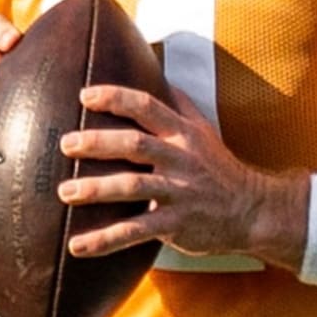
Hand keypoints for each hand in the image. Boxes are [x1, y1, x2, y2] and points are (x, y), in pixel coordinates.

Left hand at [57, 85, 307, 270]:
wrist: (252, 210)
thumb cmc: (219, 167)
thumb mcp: (204, 130)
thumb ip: (179, 103)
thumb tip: (157, 70)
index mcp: (183, 133)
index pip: (147, 107)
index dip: (116, 98)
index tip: (85, 95)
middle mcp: (180, 159)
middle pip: (135, 145)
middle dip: (98, 143)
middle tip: (66, 143)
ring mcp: (178, 192)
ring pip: (133, 187)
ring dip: (96, 189)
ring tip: (64, 192)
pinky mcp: (176, 225)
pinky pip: (136, 232)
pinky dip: (105, 240)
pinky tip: (77, 245)